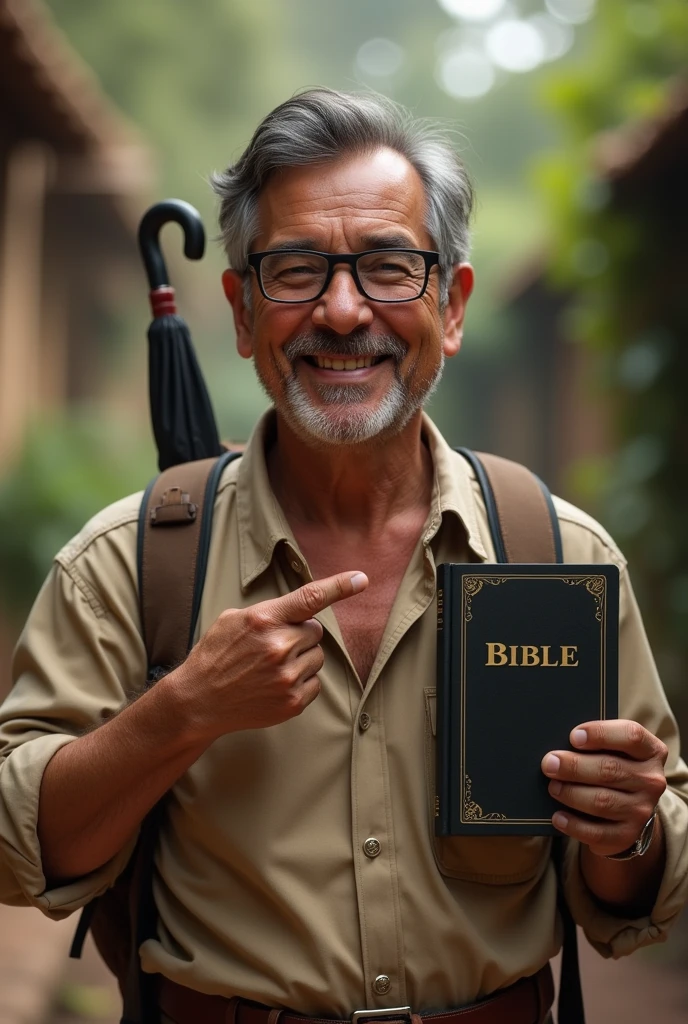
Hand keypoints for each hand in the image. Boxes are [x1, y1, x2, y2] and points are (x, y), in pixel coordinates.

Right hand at [169, 571, 367, 739]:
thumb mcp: (234, 619)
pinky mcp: (292, 701)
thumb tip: (302, 607)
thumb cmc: (216, 655)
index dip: (339, 586)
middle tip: (271, 647)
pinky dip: (301, 682)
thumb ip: (270, 611)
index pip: (310, 598)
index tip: (360, 579)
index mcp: (264, 619)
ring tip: (270, 668)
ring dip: (301, 659)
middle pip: (315, 631)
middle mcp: (279, 647)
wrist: (199, 700)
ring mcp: (287, 676)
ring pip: (317, 657)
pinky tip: (274, 684)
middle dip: (299, 635)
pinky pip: (315, 683)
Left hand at [541, 720, 666, 856]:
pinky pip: (597, 832)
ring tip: (552, 787)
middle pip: (610, 769)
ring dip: (571, 793)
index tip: (573, 736)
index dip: (600, 734)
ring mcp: (641, 810)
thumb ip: (593, 743)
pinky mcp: (627, 835)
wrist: (629, 809)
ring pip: (602, 801)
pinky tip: (558, 816)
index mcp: (651, 751)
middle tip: (549, 763)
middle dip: (574, 766)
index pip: (631, 736)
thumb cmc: (612, 767)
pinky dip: (573, 824)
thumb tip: (558, 747)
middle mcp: (651, 781)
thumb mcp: (613, 749)